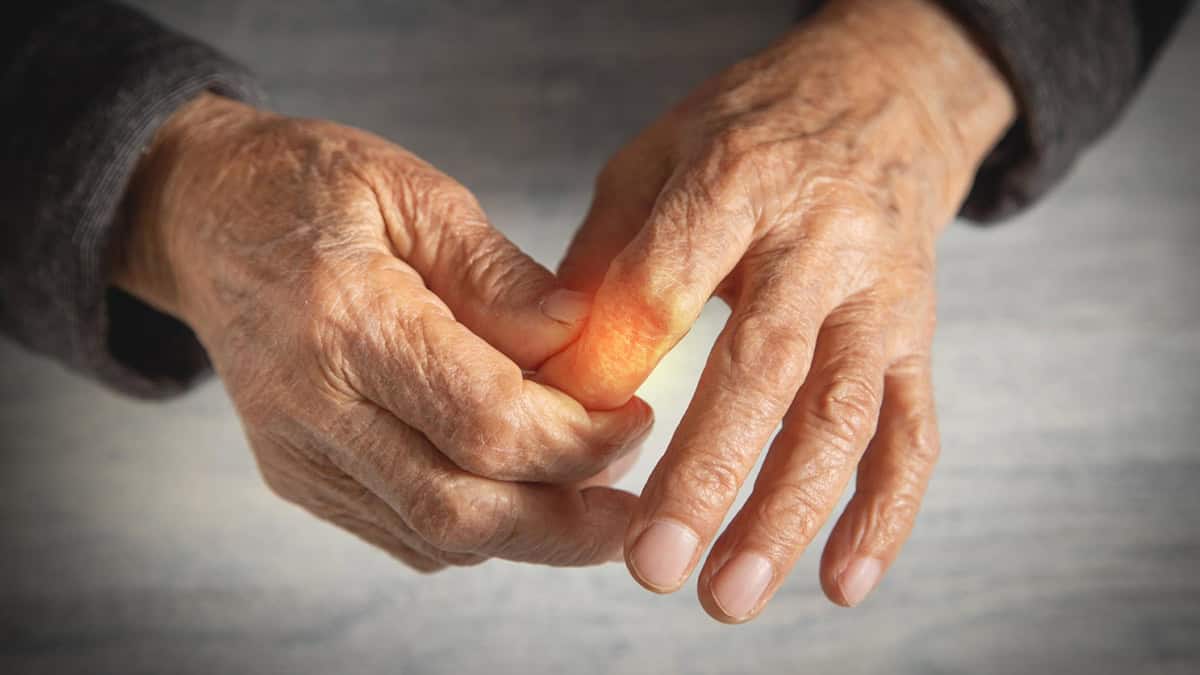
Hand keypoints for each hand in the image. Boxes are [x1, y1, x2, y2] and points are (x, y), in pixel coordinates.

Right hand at [114, 94, 653, 571]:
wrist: (205, 222)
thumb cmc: (310, 189)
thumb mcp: (413, 190)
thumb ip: (500, 273)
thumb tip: (581, 339)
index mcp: (346, 318)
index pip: (485, 422)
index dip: (578, 438)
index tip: (631, 417)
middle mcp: (314, 404)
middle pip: (461, 511)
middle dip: (567, 523)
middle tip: (630, 504)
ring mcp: (300, 453)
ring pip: (437, 538)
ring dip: (530, 532)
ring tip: (589, 489)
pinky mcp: (300, 477)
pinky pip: (406, 535)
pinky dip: (479, 528)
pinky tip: (518, 488)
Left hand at [539, 0, 1014, 618]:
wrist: (884, 97)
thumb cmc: (751, 133)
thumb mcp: (659, 156)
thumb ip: (609, 257)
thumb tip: (558, 369)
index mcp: (739, 180)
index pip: (672, 277)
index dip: (619, 355)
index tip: (569, 427)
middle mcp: (821, 244)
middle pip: (766, 367)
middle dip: (707, 474)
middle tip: (653, 564)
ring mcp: (879, 298)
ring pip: (840, 417)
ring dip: (788, 516)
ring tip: (729, 596)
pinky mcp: (915, 340)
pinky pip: (912, 433)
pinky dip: (884, 515)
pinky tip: (841, 583)